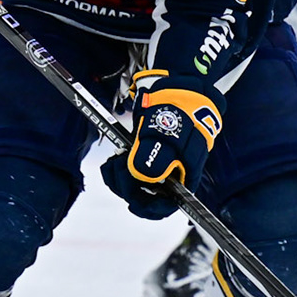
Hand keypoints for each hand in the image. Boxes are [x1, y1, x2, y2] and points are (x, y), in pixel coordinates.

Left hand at [100, 73, 224, 219]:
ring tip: (113, 161)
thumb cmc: (177, 110)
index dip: (148, 208)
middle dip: (127, 187)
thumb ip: (154, 158)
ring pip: (135, 187)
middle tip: (117, 167)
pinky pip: (129, 175)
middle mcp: (172, 176)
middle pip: (147, 198)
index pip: (166, 206)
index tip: (131, 201)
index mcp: (183, 176)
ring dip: (119, 178)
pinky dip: (118, 170)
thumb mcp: (164, 132)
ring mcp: (159, 167)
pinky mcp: (145, 158)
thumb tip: (140, 178)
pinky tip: (114, 159)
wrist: (177, 88)